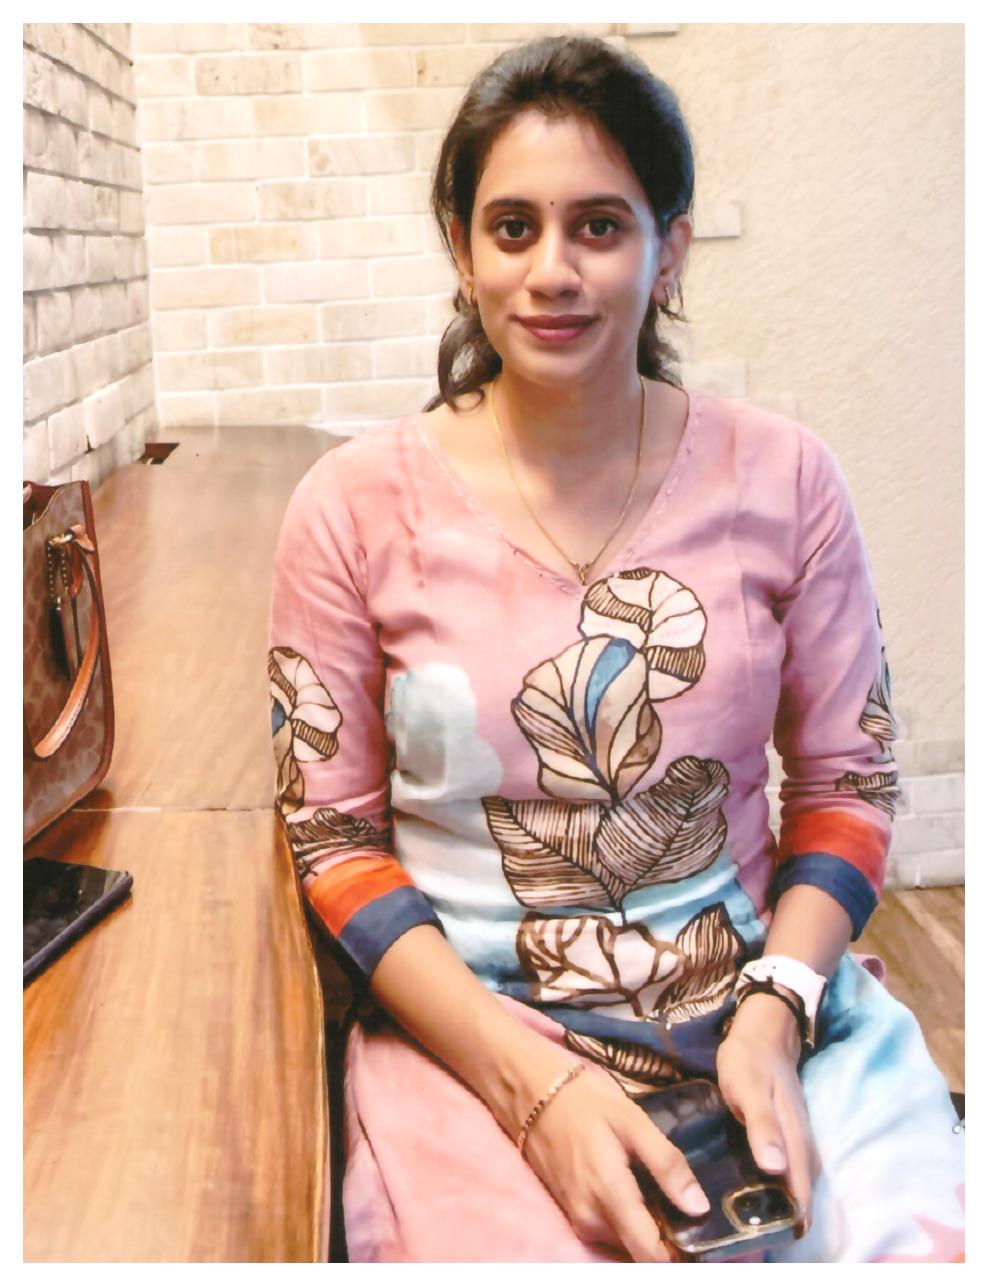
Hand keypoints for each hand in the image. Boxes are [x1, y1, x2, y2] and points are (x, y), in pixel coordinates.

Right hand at [510, 1044, 710, 1261]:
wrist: (533, 1094)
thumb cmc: (585, 1102)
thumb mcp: (633, 1121)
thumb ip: (667, 1164)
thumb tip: (699, 1208)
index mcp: (610, 1196)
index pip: (650, 1256)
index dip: (680, 1255)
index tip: (702, 1239)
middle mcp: (591, 1220)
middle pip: (640, 1252)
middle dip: (667, 1238)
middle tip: (685, 1205)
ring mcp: (578, 1220)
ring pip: (625, 1243)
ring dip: (647, 1228)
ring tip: (662, 1193)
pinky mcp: (572, 1215)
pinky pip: (610, 1231)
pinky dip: (628, 1220)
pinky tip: (638, 1190)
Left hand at [715, 991, 820, 1229]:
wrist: (764, 1030)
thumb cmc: (749, 1060)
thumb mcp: (748, 1089)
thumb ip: (762, 1128)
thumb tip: (777, 1170)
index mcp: (795, 1145)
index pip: (799, 1201)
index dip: (786, 1226)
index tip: (762, 1243)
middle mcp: (803, 1150)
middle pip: (798, 1200)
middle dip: (779, 1223)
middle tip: (746, 1240)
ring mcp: (797, 1143)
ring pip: (793, 1187)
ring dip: (777, 1207)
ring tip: (747, 1225)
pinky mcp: (788, 1136)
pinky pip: (786, 1172)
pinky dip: (774, 1188)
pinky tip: (752, 1194)